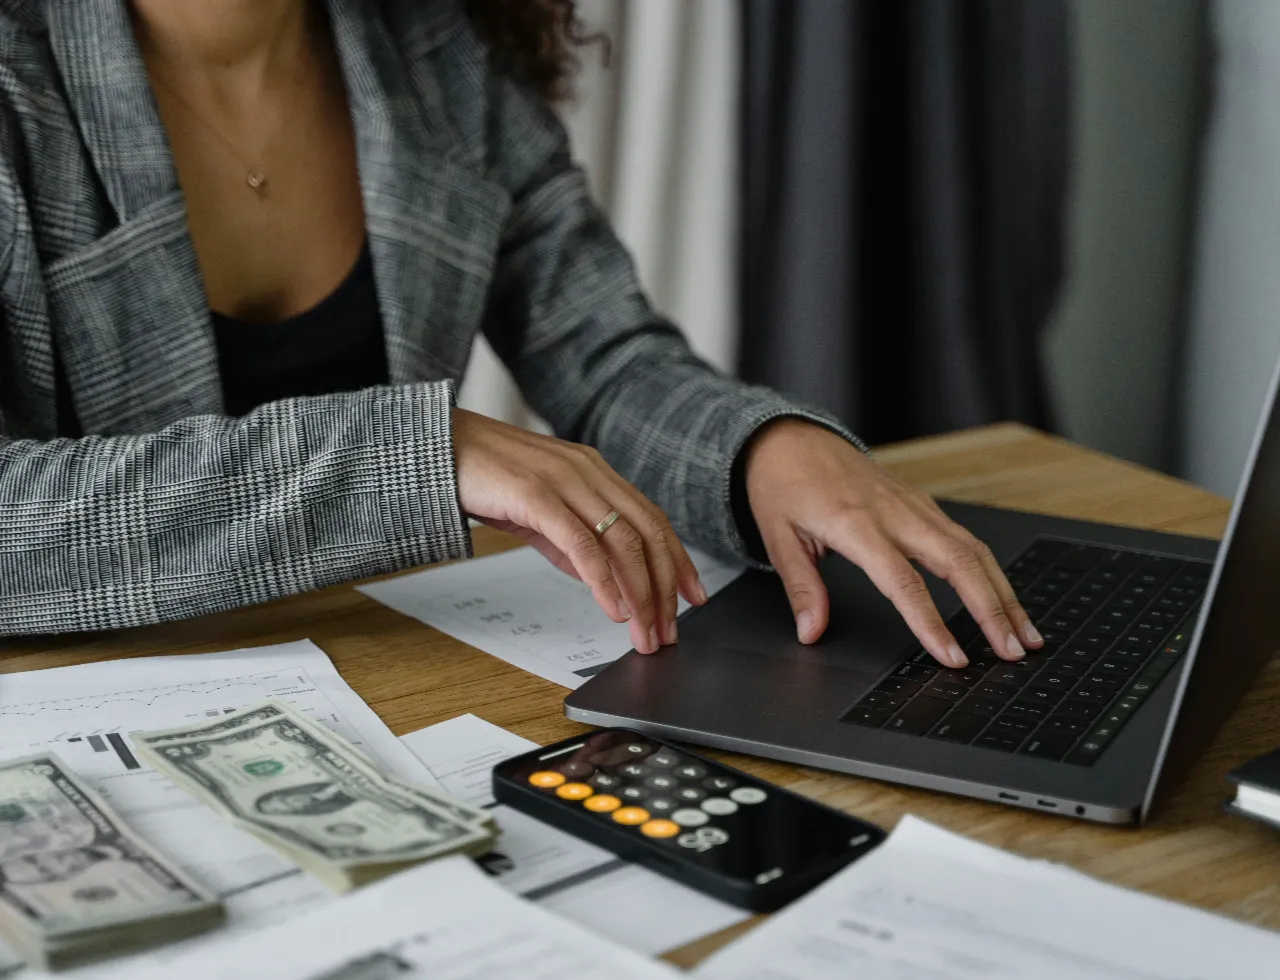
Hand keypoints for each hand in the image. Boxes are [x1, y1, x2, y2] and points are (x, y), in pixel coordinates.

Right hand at [452, 409, 706, 653]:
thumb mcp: (539, 511)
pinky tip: (612, 609)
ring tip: (645, 632)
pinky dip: (604, 581)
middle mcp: (588, 472)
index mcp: (594, 472)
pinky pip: (582, 544)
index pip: (651, 518)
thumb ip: (570, 540)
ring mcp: (564, 481)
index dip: (678, 560)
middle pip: (647, 532)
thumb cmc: (484, 475)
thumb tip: (600, 578)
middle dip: (665, 587)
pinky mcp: (537, 495)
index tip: (693, 596)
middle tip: (670, 630)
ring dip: (641, 593)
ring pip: (622, 541)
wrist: (434, 447)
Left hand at [743, 419, 1041, 667]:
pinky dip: (991, 572)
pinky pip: (965, 539)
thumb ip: (801, 588)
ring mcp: (914, 505)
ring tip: (1025, 634)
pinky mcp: (922, 503)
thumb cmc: (782, 484)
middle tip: (1012, 651)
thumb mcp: (777, 537)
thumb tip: (811, 632)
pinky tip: (1003, 597)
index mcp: (856, 523)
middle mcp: (895, 512)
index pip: (902, 582)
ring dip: (1004, 593)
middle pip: (959, 562)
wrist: (791, 437)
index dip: (930, 622)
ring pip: (973, 549)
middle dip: (992, 610)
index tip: (951, 657)